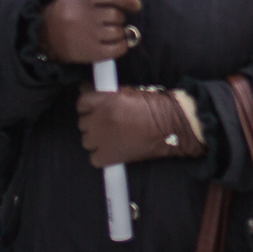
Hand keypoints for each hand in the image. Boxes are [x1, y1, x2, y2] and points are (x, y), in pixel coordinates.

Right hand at [37, 0, 141, 64]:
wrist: (45, 34)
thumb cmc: (70, 11)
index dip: (129, 0)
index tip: (135, 4)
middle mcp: (85, 16)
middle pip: (117, 15)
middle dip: (118, 17)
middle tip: (109, 20)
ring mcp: (88, 35)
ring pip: (118, 32)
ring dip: (118, 32)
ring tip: (107, 31)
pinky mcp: (90, 53)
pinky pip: (118, 49)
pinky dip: (121, 46)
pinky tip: (115, 43)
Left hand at [76, 87, 204, 168]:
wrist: (171, 126)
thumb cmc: (154, 107)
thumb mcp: (129, 93)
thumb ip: (108, 95)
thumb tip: (90, 92)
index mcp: (105, 102)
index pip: (81, 103)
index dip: (88, 107)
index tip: (95, 110)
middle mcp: (100, 119)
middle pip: (82, 124)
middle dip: (93, 124)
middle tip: (108, 125)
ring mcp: (102, 139)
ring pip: (86, 141)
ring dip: (97, 140)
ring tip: (112, 139)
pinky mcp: (108, 157)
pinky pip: (94, 159)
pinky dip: (102, 157)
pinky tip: (113, 152)